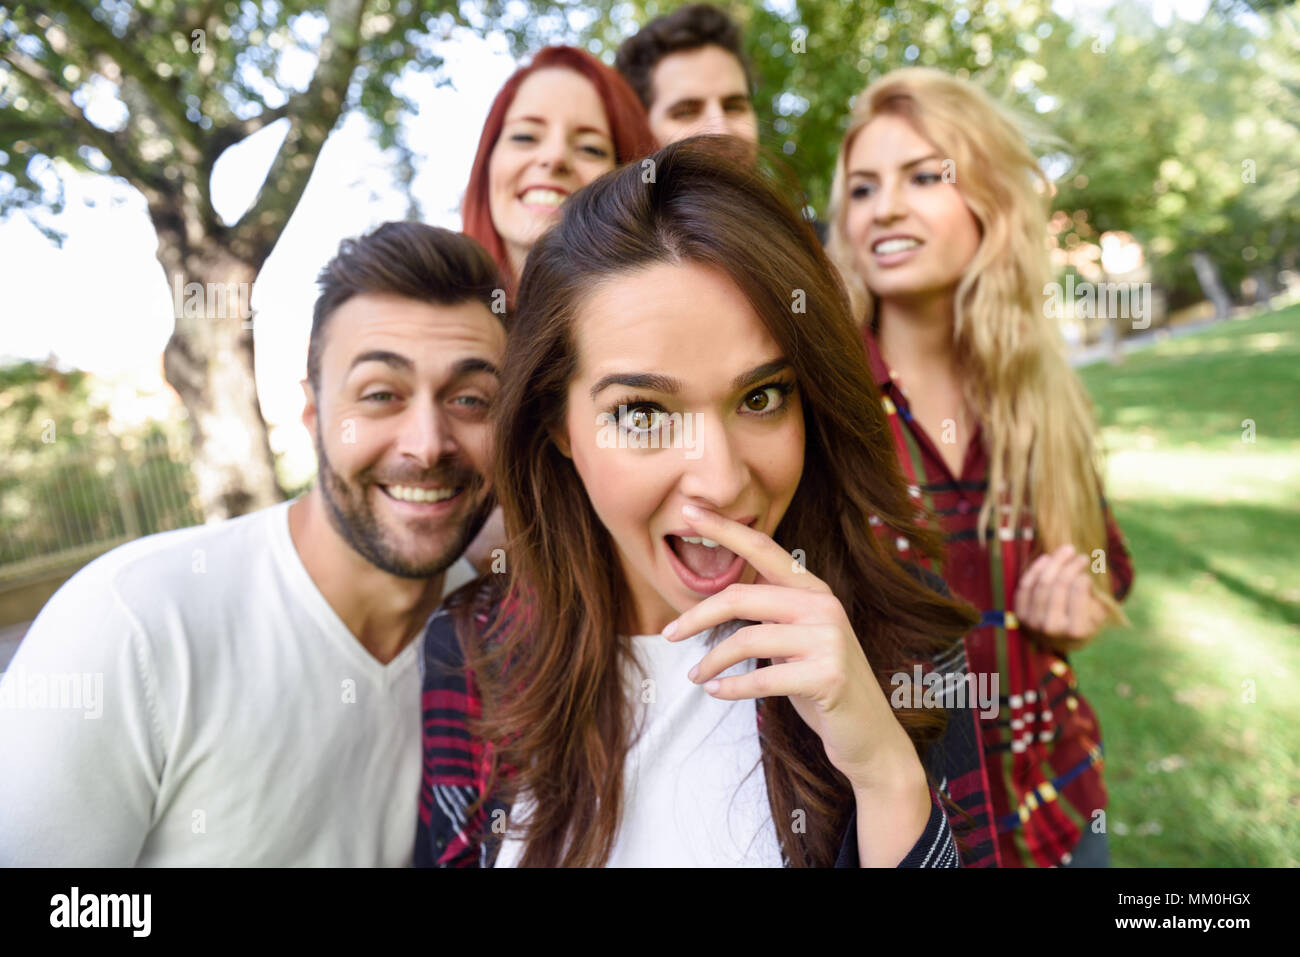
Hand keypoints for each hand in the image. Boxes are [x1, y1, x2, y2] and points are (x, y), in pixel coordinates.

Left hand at [661, 504, 919, 793]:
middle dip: (697, 616)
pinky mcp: (828, 676)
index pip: (763, 548)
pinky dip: (731, 688)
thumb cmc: (822, 683)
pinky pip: (762, 678)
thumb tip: (719, 598)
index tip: (688, 509)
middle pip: (741, 597)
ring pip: (746, 640)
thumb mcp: (800, 638)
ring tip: (696, 676)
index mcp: (814, 590)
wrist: (869, 734)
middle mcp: (824, 606)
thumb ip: (772, 613)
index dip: (724, 528)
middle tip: (669, 634)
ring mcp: (829, 640)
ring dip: (711, 661)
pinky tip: (716, 693)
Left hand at [1013, 544, 1107, 653]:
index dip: (1082, 574)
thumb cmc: (1083, 622)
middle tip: (1078, 554)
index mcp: (1076, 630)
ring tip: (1066, 550)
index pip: (1078, 593)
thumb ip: (1097, 595)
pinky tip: (1047, 558)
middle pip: (1059, 585)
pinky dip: (1035, 569)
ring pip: (1042, 583)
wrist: (1058, 639)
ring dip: (1054, 562)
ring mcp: (1033, 621)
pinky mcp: (1020, 614)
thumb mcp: (1097, 613)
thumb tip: (1088, 570)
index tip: (1088, 565)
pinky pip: (1025, 586)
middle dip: (1070, 565)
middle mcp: (1052, 627)